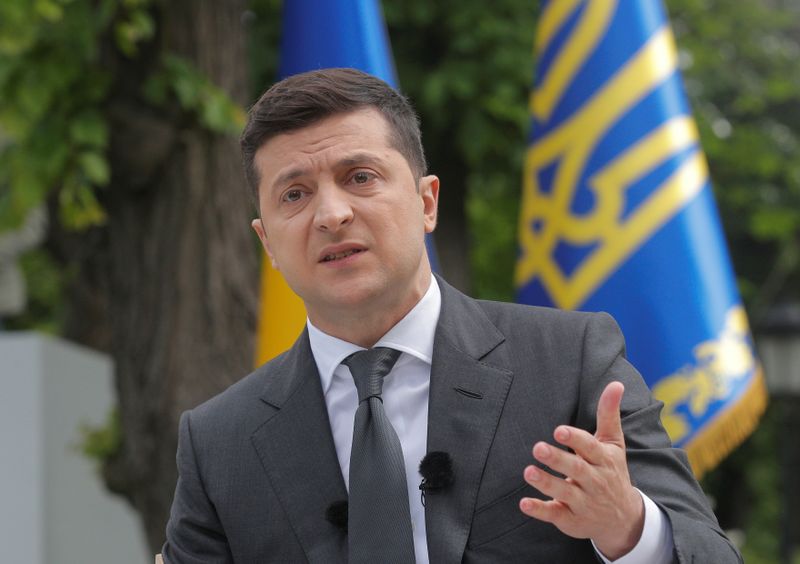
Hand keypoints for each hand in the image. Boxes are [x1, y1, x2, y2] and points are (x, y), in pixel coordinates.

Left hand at [519, 381, 644, 559]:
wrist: (623, 519)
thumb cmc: (612, 472)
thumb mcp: (613, 444)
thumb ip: (608, 414)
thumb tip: (616, 383)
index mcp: (604, 461)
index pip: (590, 448)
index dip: (575, 439)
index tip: (559, 430)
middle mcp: (595, 482)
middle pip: (576, 470)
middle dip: (557, 459)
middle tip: (537, 448)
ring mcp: (584, 503)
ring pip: (564, 493)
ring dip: (546, 483)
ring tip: (528, 471)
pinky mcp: (571, 520)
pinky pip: (555, 515)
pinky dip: (540, 510)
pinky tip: (524, 503)